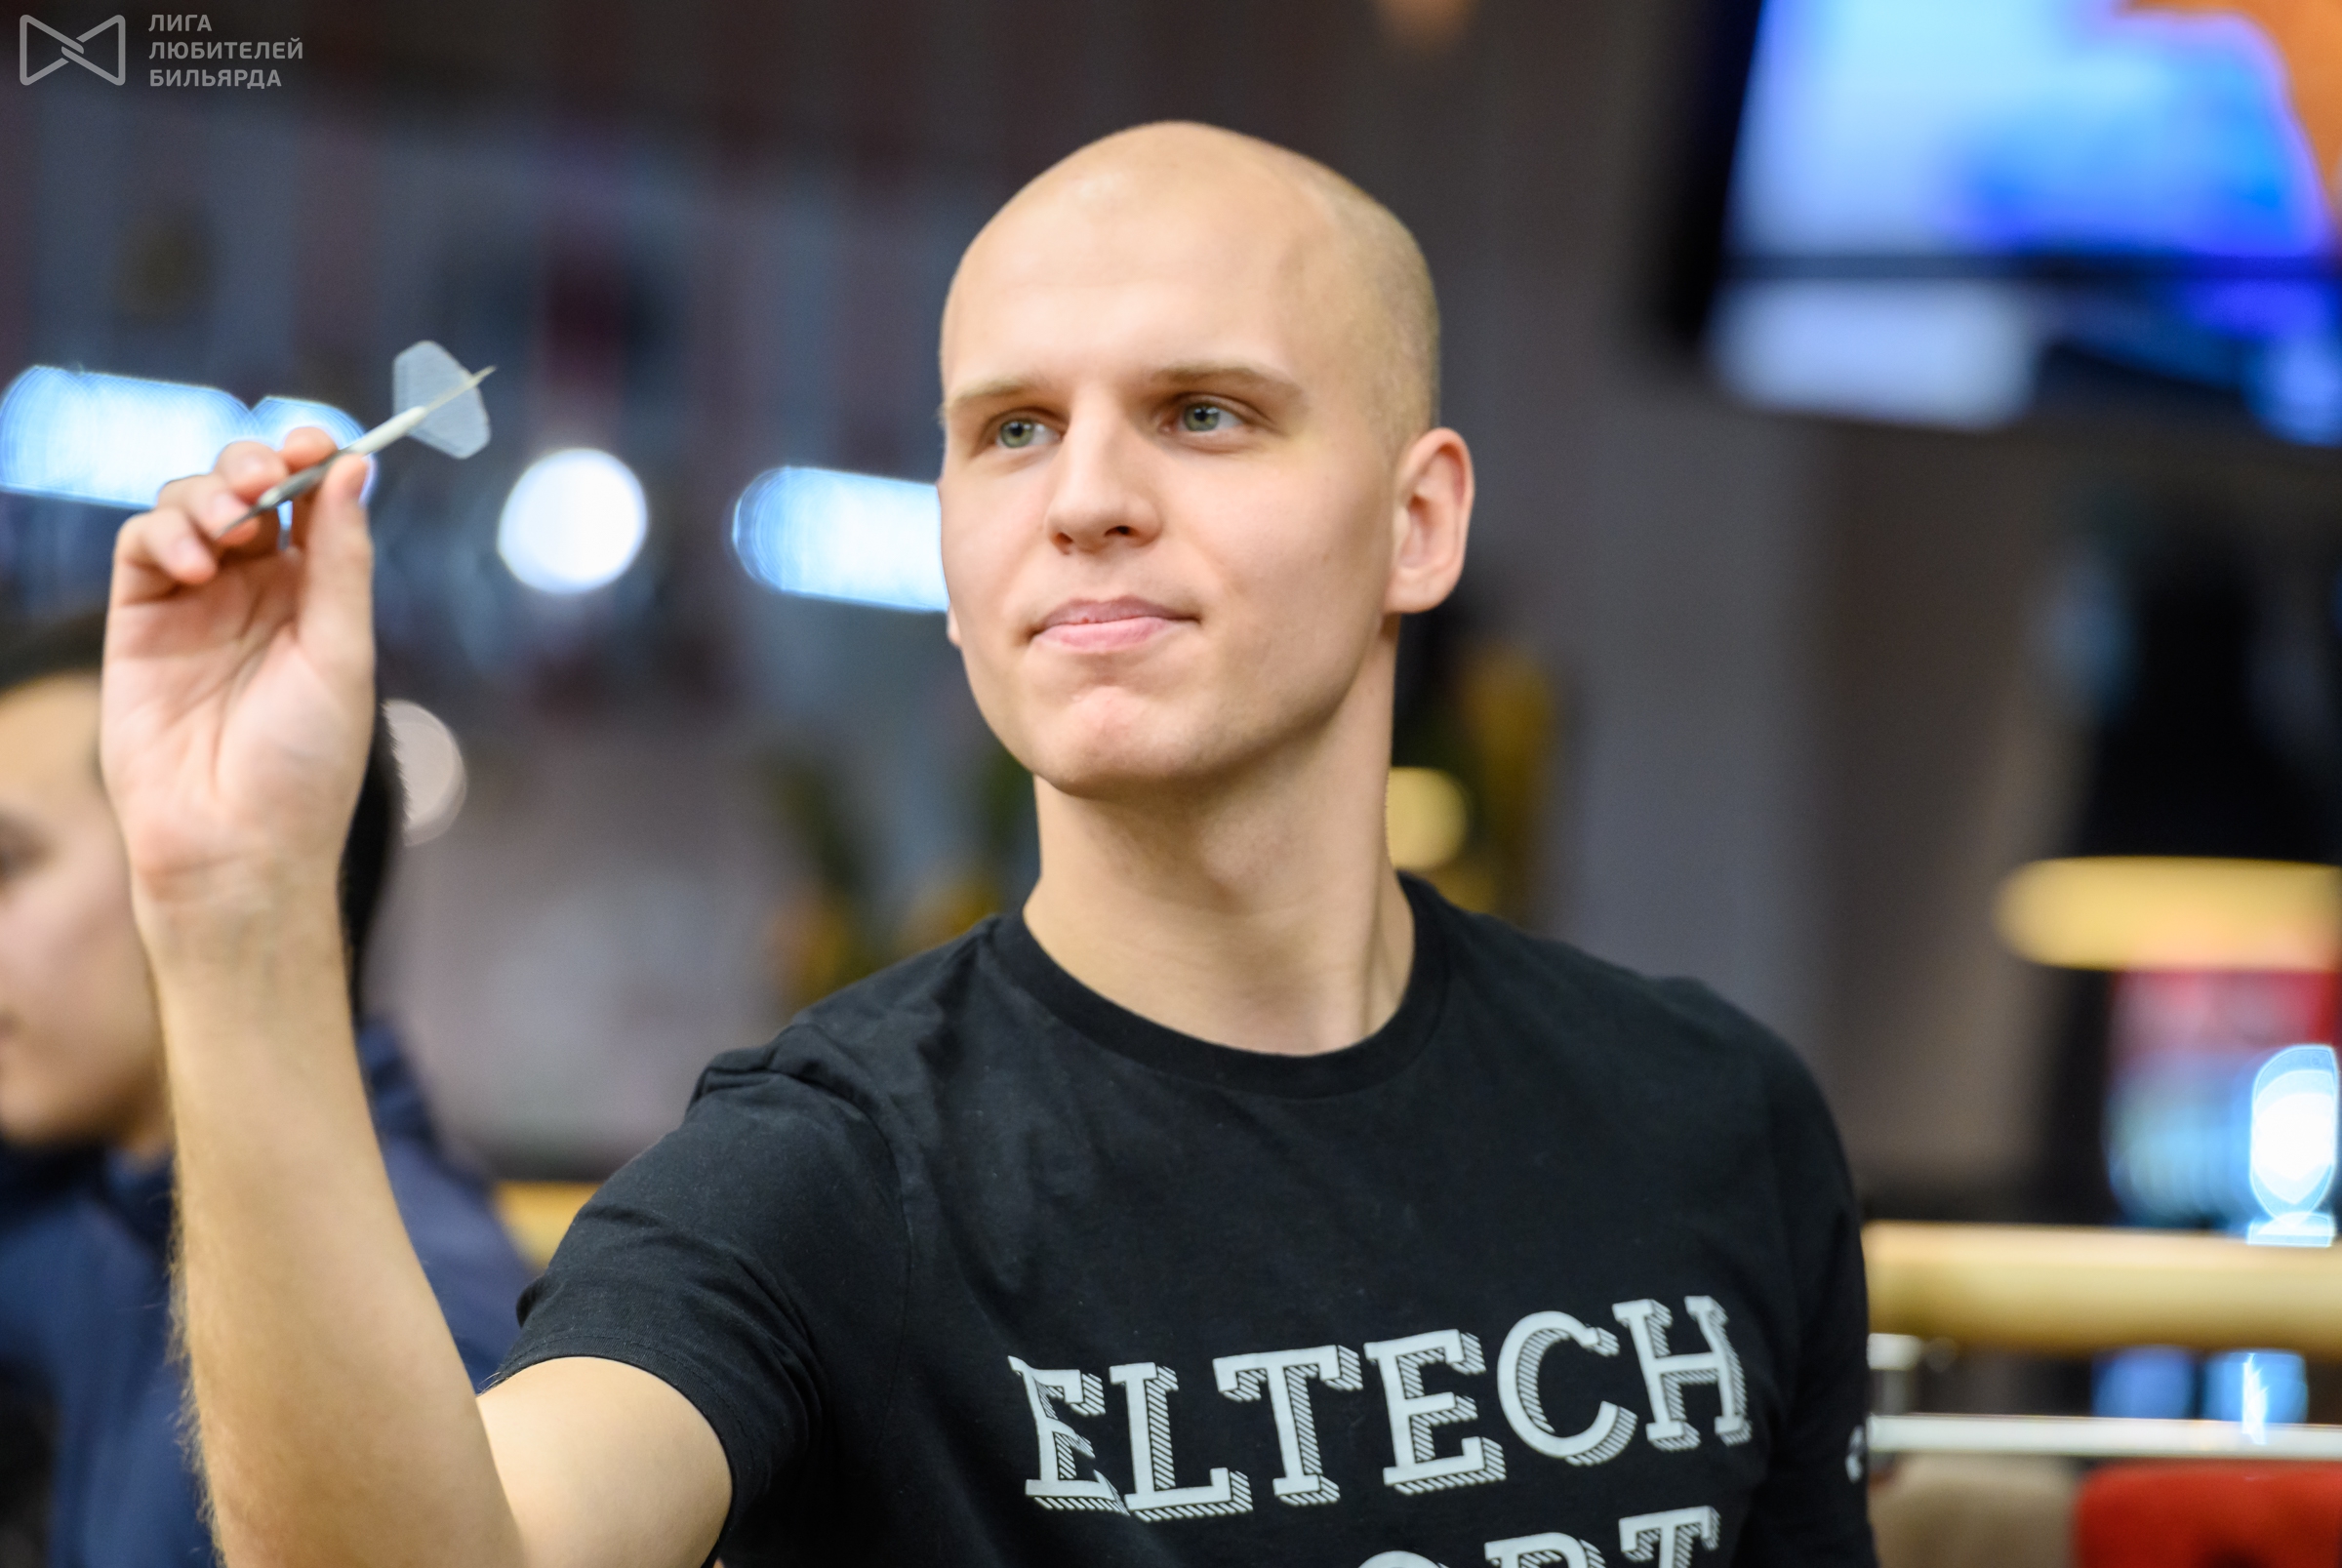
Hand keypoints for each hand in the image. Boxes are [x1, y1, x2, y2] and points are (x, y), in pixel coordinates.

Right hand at [101, 429, 376, 916]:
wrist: (236, 844)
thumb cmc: (305, 763)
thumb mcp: (341, 653)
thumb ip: (342, 560)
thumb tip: (355, 467)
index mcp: (318, 596)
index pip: (312, 502)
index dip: (313, 460)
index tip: (319, 441)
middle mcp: (257, 591)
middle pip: (246, 489)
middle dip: (254, 466)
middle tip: (265, 478)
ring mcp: (195, 604)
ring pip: (189, 506)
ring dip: (208, 496)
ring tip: (228, 530)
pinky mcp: (137, 624)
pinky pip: (141, 547)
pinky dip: (165, 533)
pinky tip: (194, 562)